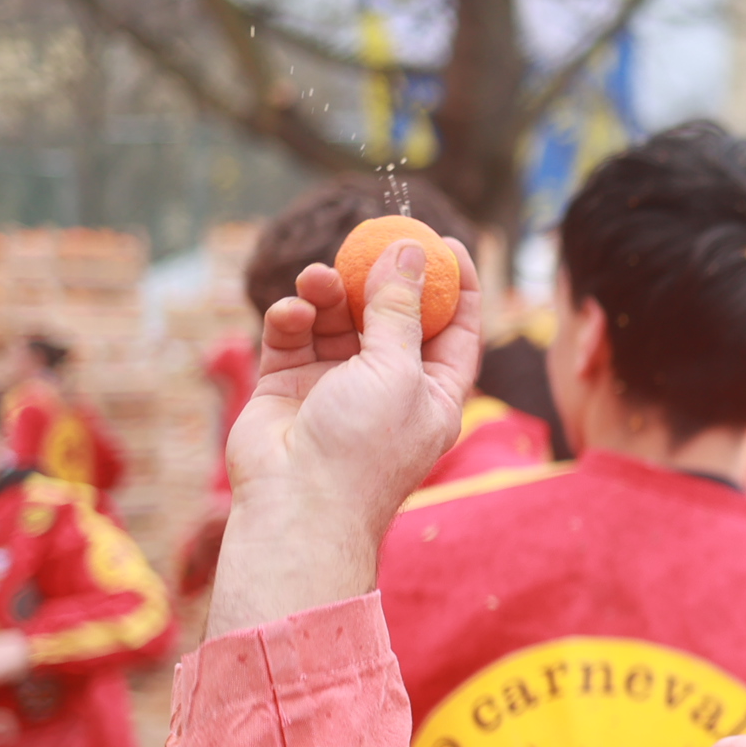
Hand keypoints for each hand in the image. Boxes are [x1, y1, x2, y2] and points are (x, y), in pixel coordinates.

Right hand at [208, 234, 482, 637]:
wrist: (298, 506)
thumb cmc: (364, 448)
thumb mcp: (397, 371)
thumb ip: (400, 310)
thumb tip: (410, 252)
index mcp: (435, 393)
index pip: (456, 329)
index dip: (456, 284)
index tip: (445, 241)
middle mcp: (388, 388)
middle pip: (391, 316)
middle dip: (380, 278)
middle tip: (370, 240)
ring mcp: (336, 386)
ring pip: (337, 319)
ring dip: (330, 292)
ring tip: (320, 278)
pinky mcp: (289, 386)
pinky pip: (294, 336)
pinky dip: (293, 317)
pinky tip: (293, 313)